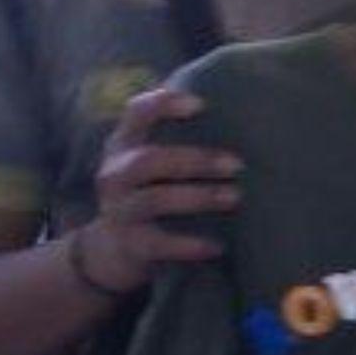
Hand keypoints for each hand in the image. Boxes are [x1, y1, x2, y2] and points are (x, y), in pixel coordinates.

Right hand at [79, 87, 243, 292]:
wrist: (112, 250)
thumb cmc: (147, 192)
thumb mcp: (150, 163)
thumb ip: (178, 139)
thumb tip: (243, 116)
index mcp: (124, 145)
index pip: (136, 113)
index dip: (163, 105)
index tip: (201, 105)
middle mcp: (116, 174)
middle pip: (149, 160)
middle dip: (195, 160)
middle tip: (237, 164)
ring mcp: (119, 210)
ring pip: (155, 200)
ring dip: (198, 197)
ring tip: (234, 197)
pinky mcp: (129, 244)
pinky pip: (160, 243)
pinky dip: (189, 245)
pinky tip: (217, 246)